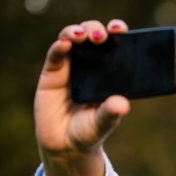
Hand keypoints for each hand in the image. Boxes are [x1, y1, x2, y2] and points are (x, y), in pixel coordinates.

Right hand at [34, 19, 129, 175]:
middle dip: (96, 30)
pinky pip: (55, 55)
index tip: (120, 29)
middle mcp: (90, 64)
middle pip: (92, 36)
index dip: (117, 32)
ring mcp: (70, 66)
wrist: (66, 146)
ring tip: (81, 36)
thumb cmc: (90, 131)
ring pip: (71, 38)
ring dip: (76, 32)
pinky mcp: (52, 73)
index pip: (115, 44)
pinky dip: (59, 46)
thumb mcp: (103, 122)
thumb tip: (124, 105)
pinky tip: (64, 44)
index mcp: (109, 70)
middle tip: (102, 37)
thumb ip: (111, 112)